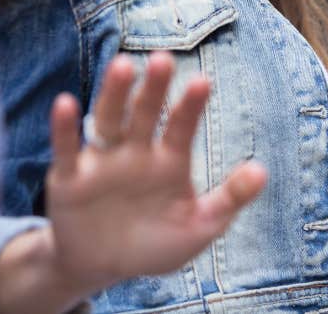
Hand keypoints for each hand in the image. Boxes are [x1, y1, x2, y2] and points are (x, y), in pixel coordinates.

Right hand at [44, 52, 266, 296]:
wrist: (101, 268)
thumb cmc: (153, 242)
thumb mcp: (196, 226)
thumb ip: (228, 199)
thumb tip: (263, 170)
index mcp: (168, 159)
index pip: (181, 127)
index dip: (190, 106)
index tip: (202, 82)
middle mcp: (135, 150)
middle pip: (145, 113)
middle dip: (153, 88)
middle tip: (163, 59)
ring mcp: (102, 161)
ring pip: (109, 120)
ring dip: (114, 94)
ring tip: (122, 65)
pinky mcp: (70, 178)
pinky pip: (67, 150)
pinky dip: (64, 128)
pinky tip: (65, 103)